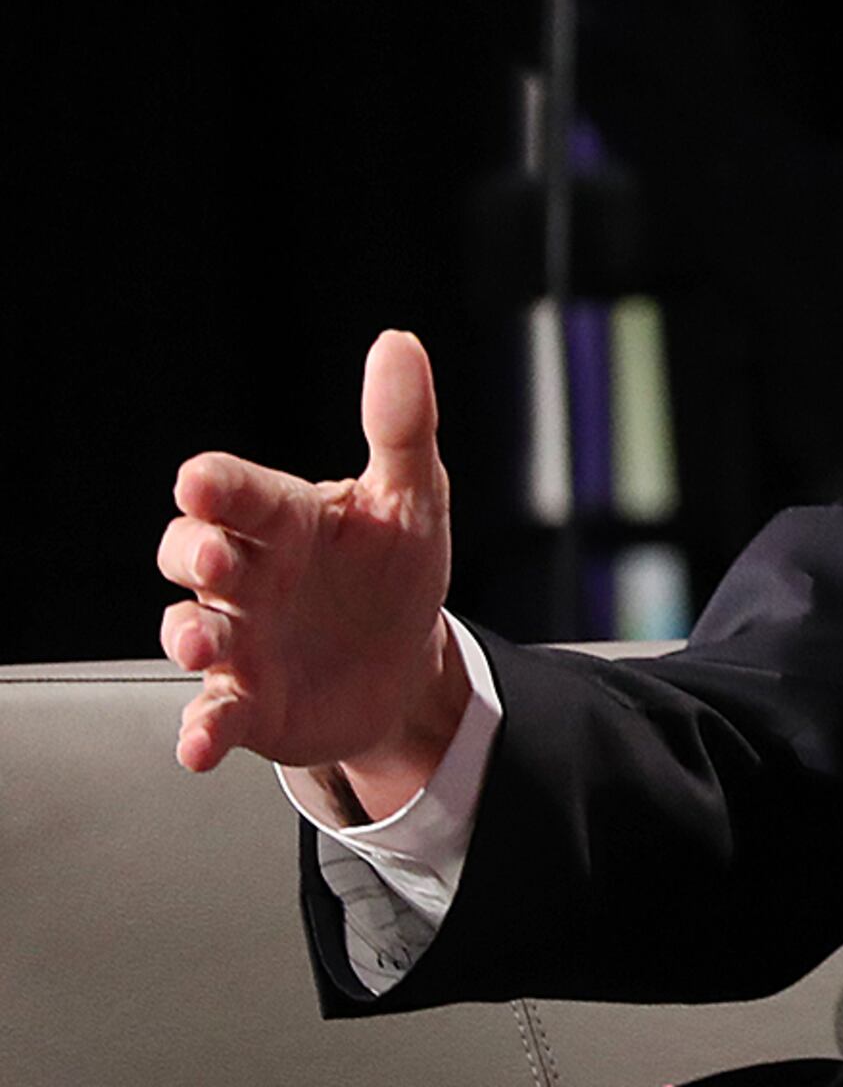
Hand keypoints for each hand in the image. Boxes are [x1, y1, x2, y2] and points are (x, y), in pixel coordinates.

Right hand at [158, 330, 469, 816]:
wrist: (401, 662)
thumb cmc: (392, 567)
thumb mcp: (412, 497)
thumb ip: (402, 426)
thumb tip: (399, 343)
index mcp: (287, 520)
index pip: (243, 494)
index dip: (219, 487)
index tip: (199, 479)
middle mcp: (250, 577)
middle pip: (195, 554)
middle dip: (194, 554)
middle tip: (212, 559)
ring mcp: (241, 641)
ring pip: (191, 631)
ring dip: (187, 636)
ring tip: (201, 641)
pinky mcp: (246, 703)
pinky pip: (211, 715)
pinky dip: (200, 729)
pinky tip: (200, 743)